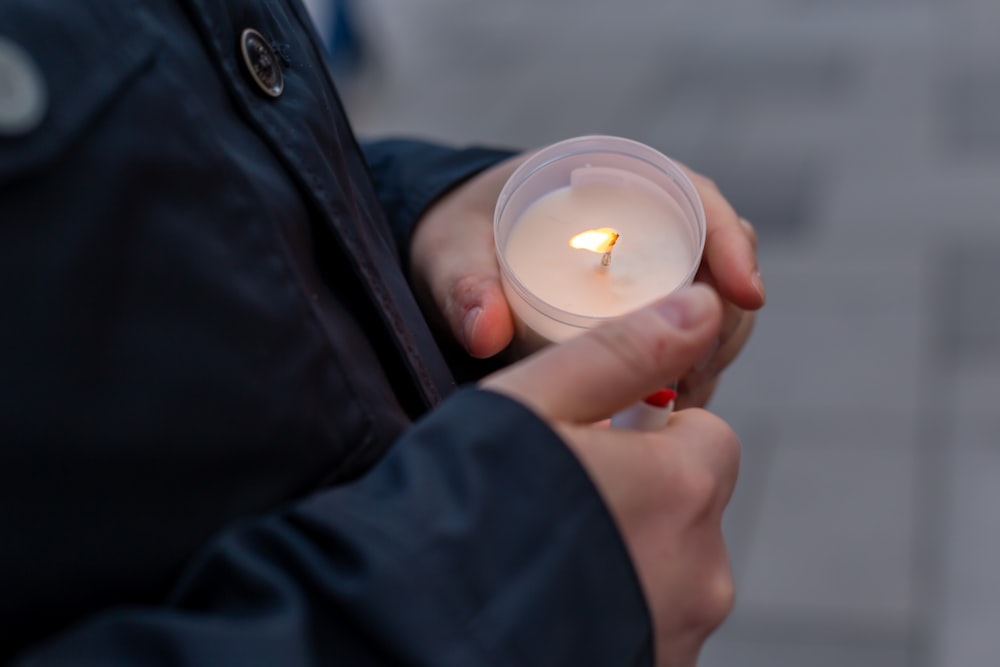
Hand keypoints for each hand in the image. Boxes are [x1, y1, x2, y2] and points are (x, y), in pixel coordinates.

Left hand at [410, 152, 763, 403]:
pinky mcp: (648, 305)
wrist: (458, 253)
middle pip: (719, 263)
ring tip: (673, 401)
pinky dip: (687, 369)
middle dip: (722, 320)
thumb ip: (464, 287)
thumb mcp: (452, 253)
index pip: (699, 202)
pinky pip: (690, 335)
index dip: (731, 244)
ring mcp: (653, 266)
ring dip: (709, 352)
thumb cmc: (460, 235)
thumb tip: (485, 333)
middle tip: (690, 377)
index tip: (745, 294)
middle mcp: (646, 221)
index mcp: (612, 182)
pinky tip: (660, 405)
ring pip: (715, 306)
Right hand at [482, 285, 739, 666]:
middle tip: (557, 504)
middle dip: (639, 501)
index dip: (649, 437)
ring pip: (671, 573)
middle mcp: (702, 567)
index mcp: (682, 484)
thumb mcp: (533, 403)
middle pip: (689, 509)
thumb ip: (624, 352)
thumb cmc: (465, 509)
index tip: (591, 449)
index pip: (707, 438)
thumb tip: (702, 307)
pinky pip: (652, 626)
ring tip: (545, 560)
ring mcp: (682, 634)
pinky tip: (553, 608)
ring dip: (627, 562)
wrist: (416, 634)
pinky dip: (617, 614)